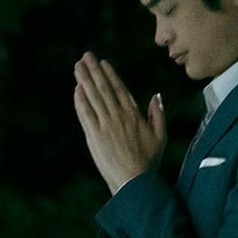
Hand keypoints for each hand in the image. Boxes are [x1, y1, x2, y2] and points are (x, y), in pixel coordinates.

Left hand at [73, 52, 166, 193]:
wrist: (134, 180)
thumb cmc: (149, 161)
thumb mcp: (161, 136)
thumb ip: (158, 114)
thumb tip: (156, 95)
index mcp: (135, 115)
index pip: (120, 89)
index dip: (110, 75)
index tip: (103, 63)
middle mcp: (119, 116)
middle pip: (104, 88)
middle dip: (94, 71)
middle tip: (86, 56)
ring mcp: (105, 125)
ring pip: (93, 97)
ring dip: (85, 80)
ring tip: (78, 66)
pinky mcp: (94, 135)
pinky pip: (85, 113)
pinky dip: (80, 100)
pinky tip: (77, 89)